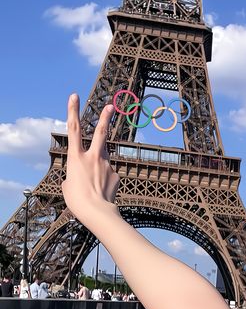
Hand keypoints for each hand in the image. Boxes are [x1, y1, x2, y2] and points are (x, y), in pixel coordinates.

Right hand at [62, 93, 120, 227]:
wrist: (97, 213)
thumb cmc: (77, 201)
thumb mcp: (67, 186)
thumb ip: (73, 175)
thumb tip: (80, 176)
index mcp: (76, 158)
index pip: (73, 130)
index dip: (73, 111)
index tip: (74, 96)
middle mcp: (93, 157)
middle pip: (100, 132)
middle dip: (105, 118)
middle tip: (110, 106)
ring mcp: (106, 164)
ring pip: (103, 159)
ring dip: (98, 167)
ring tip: (93, 185)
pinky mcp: (115, 174)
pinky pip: (108, 175)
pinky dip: (104, 182)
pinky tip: (102, 194)